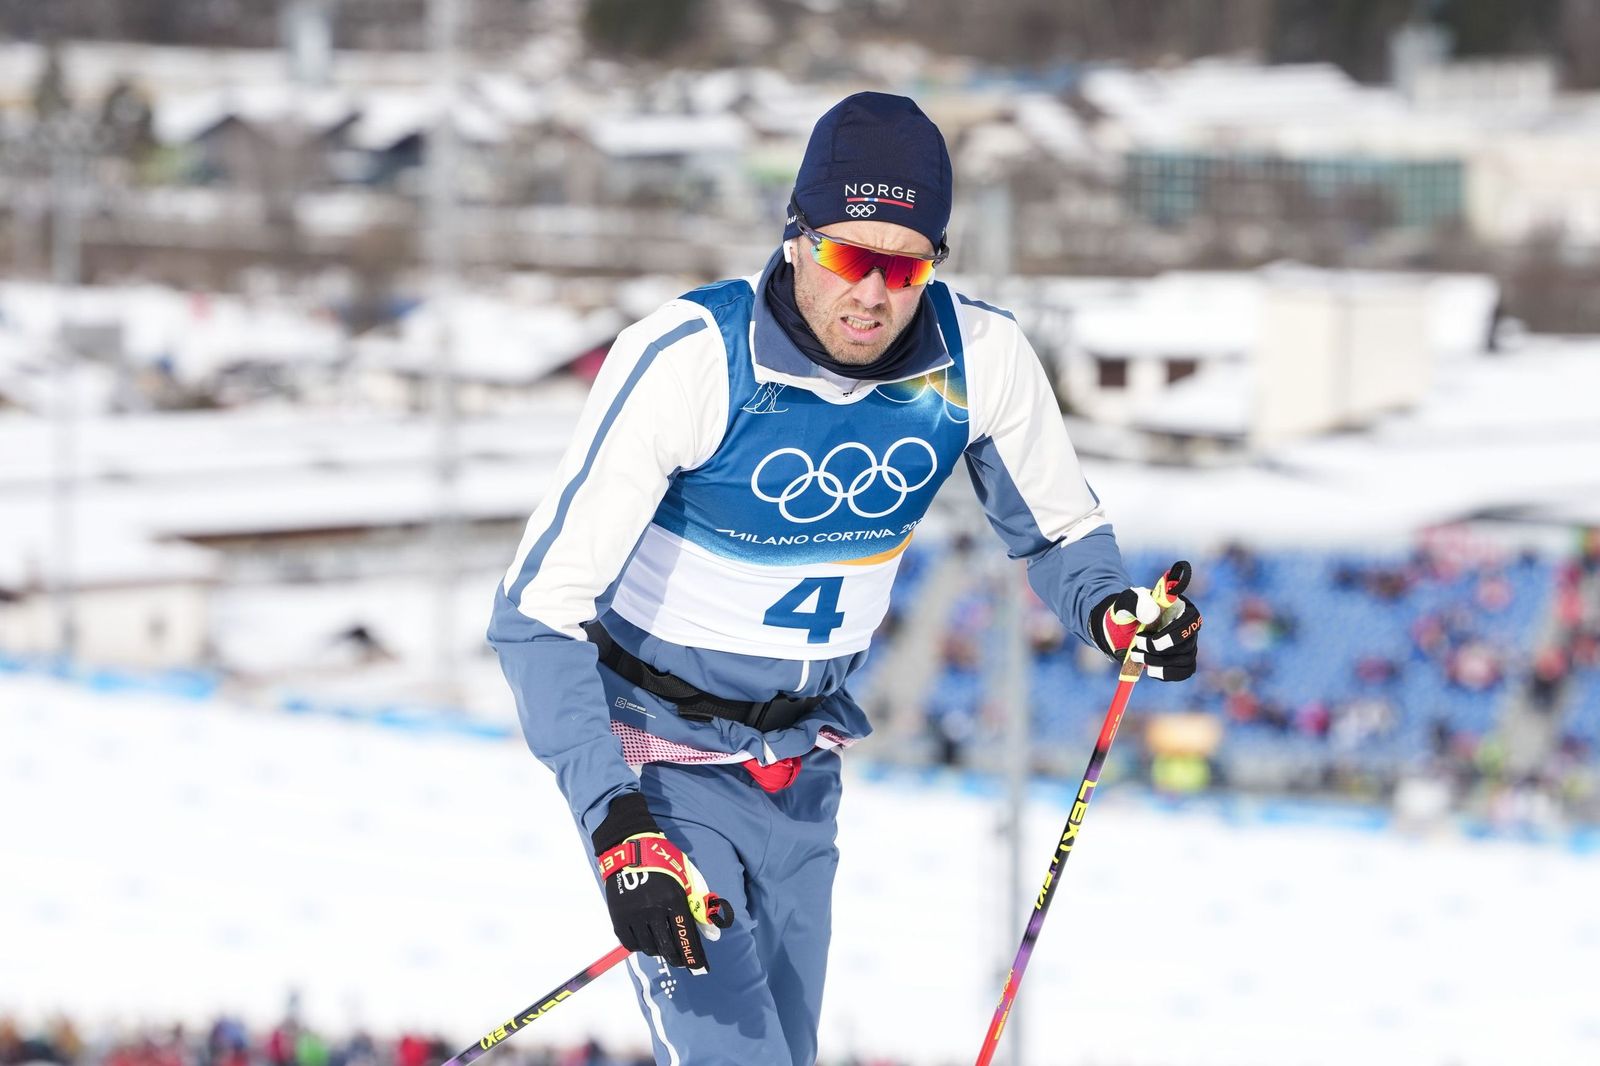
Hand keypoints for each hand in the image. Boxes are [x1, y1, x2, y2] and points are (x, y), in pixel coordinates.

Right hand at [592, 793, 733, 971]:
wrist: (628, 848)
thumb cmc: (664, 861)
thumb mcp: (687, 878)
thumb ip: (700, 907)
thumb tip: (714, 935)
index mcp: (673, 898)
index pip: (687, 935)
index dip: (694, 955)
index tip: (700, 969)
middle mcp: (653, 909)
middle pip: (667, 947)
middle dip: (677, 957)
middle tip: (681, 960)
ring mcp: (634, 915)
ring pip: (649, 948)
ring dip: (659, 951)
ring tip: (663, 945)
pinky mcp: (618, 917)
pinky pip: (631, 944)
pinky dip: (640, 946)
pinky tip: (646, 940)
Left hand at [1090, 560, 1200, 680]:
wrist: (1124, 628)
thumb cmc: (1129, 611)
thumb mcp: (1126, 602)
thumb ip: (1136, 603)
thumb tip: (1152, 615)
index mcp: (1181, 607)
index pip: (1192, 620)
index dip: (1173, 634)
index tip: (1150, 639)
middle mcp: (1189, 626)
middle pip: (1187, 644)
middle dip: (1159, 650)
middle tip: (1137, 646)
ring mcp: (1188, 644)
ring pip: (1185, 660)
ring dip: (1158, 663)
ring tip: (1136, 656)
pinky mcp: (1183, 660)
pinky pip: (1183, 672)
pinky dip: (1166, 673)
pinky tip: (1150, 669)